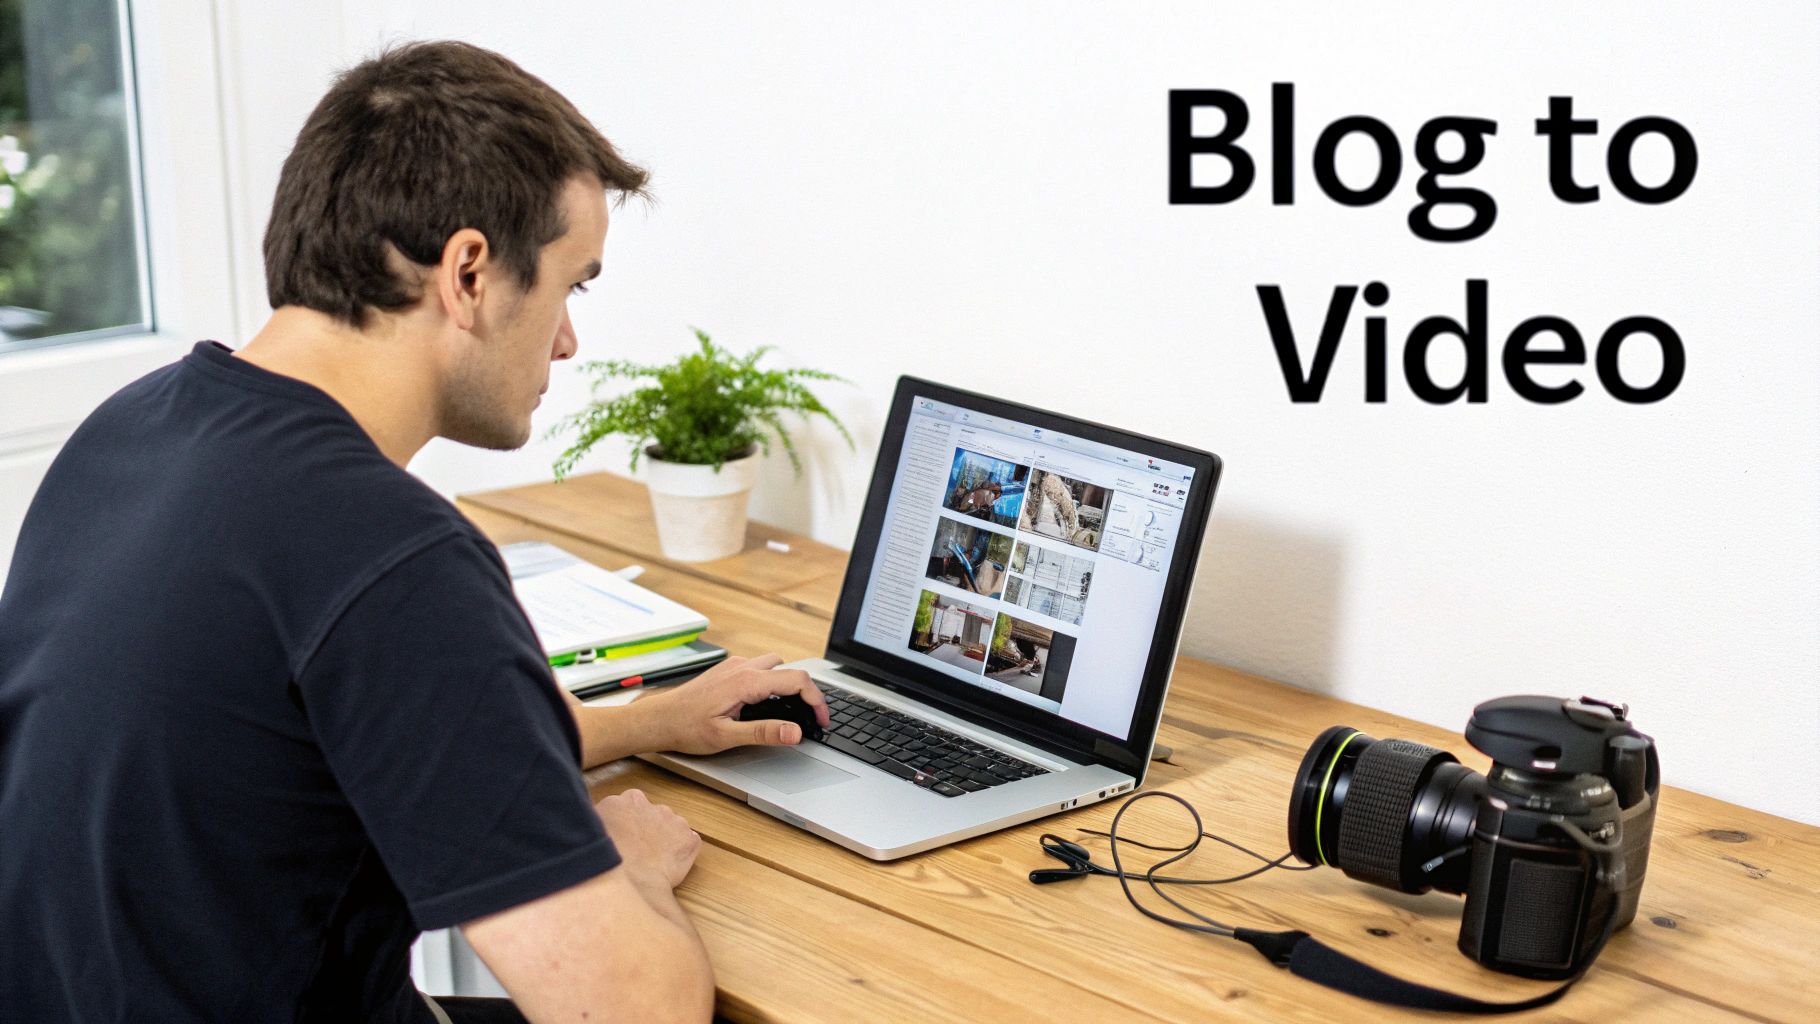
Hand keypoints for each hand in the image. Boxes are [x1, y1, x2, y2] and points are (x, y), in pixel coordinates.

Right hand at [594, 788, 700, 891]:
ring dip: (664, 839)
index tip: (623, 837)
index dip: (626, 823)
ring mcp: (674, 820)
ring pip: (670, 826)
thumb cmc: (608, 862)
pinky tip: (668, 865)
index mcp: (627, 800)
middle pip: (650, 814)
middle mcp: (652, 805)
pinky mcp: (689, 838)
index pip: (628, 805)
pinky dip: (681, 852)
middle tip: (637, 850)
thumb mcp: (591, 832)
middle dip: (646, 829)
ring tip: (652, 861)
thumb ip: (600, 819)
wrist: (631, 883)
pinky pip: (688, 842)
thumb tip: (598, 821)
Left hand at [634, 652, 828, 754]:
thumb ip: (764, 733)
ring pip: (775, 665)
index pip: (797, 681)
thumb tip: (795, 733)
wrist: (657, 719)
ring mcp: (734, 666)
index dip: (817, 700)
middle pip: (790, 669)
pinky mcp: (727, 669)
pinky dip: (772, 681)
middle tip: (811, 715)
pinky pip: (760, 667)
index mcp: (746, 682)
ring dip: (788, 683)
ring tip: (792, 710)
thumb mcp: (727, 737)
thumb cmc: (685, 728)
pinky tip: (765, 703)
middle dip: (806, 691)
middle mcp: (742, 667)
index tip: (822, 719)